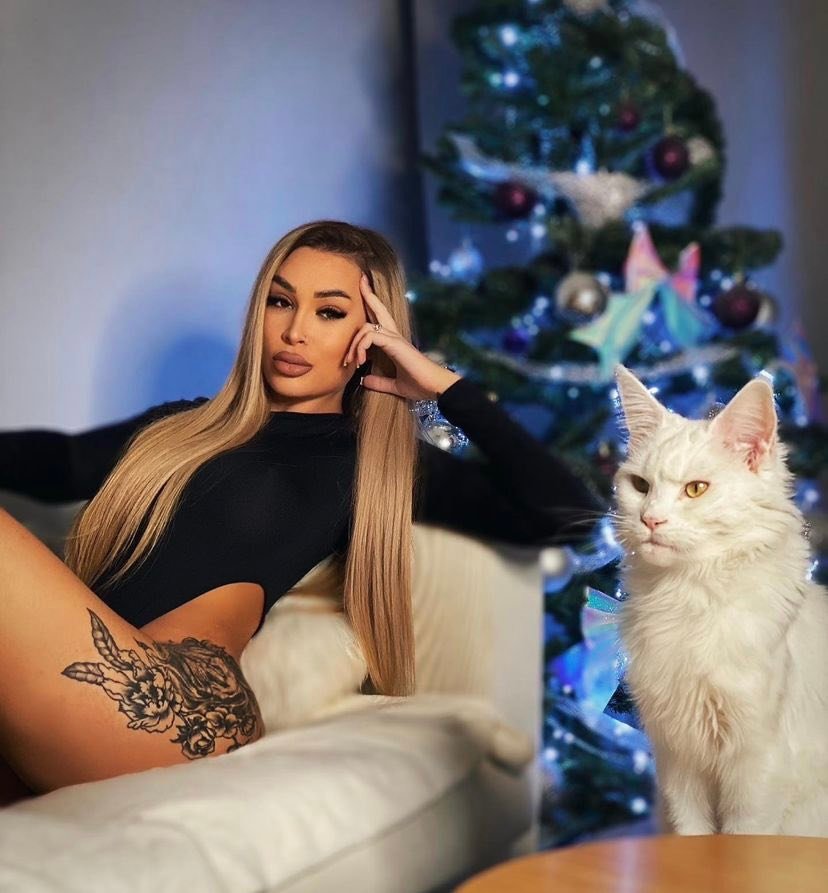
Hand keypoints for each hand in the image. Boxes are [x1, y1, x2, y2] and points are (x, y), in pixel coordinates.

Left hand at [343, 273, 461, 400]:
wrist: (435, 388)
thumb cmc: (420, 385)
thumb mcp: (395, 385)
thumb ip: (380, 382)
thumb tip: (365, 380)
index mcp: (395, 342)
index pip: (381, 320)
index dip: (373, 306)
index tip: (364, 291)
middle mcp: (395, 336)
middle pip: (379, 309)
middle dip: (368, 294)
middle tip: (360, 280)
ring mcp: (395, 339)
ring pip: (366, 328)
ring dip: (354, 344)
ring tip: (351, 362)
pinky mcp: (396, 344)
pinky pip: (371, 337)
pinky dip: (361, 347)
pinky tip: (361, 361)